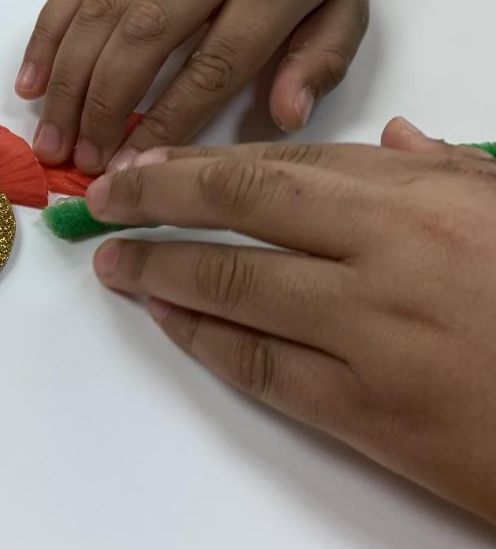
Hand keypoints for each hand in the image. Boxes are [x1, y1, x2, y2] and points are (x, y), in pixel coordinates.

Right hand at [16, 0, 367, 173]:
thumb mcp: (349, 10)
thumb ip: (321, 64)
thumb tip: (286, 116)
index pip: (218, 59)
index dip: (170, 119)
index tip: (137, 169)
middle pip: (146, 29)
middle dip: (104, 102)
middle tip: (79, 161)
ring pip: (102, 5)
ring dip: (68, 77)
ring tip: (51, 137)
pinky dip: (48, 33)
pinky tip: (32, 82)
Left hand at [86, 118, 495, 523]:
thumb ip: (446, 165)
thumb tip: (393, 135)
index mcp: (418, 197)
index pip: (283, 165)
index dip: (201, 164)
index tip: (147, 163)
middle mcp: (384, 255)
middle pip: (242, 211)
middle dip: (158, 198)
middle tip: (102, 199)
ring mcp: (370, 336)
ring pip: (235, 288)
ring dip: (161, 271)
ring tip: (113, 262)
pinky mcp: (366, 413)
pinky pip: (260, 368)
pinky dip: (203, 340)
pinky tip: (167, 321)